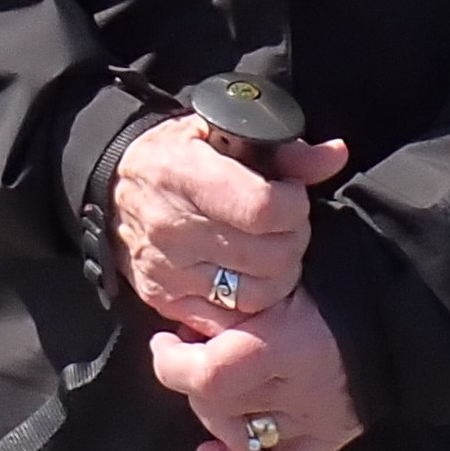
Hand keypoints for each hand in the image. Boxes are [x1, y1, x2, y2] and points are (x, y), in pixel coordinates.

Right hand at [109, 115, 348, 331]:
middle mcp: (172, 226)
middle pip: (267, 256)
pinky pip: (230, 319)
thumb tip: (335, 155)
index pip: (262, 210)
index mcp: (183, 174)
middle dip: (292, 239)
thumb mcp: (220, 132)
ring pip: (255, 294)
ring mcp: (167, 270)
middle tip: (285, 223)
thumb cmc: (177, 154)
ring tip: (270, 248)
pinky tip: (249, 274)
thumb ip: (282, 148)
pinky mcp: (166, 300)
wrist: (114, 188)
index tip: (291, 195)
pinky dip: (250, 302)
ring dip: (278, 274)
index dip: (293, 205)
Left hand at [147, 285, 364, 450]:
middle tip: (187, 348)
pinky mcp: (329, 437)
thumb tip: (187, 304)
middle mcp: (300, 389)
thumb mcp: (281, 268)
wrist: (398, 306)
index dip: (173, 362)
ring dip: (209, 411)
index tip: (164, 338)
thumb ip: (238, 287)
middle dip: (190, 377)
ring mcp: (315, 419)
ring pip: (238, 437)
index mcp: (287, 341)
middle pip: (217, 405)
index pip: (210, 374)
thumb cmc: (334, 273)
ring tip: (206, 380)